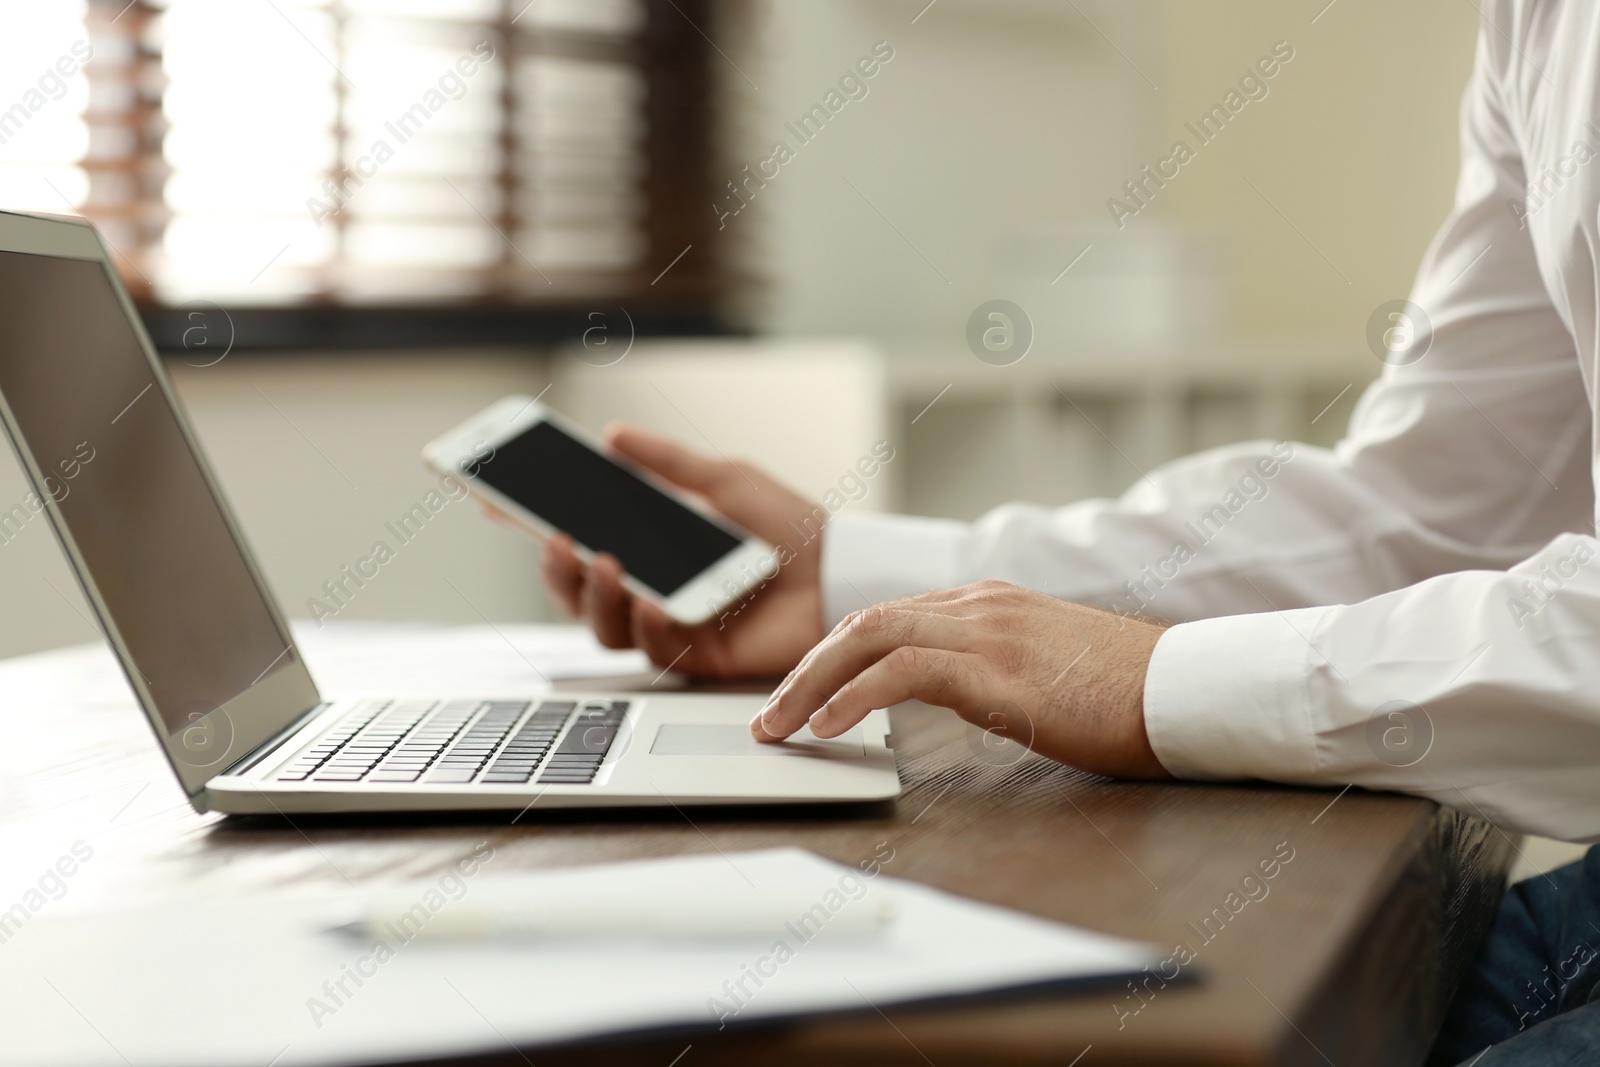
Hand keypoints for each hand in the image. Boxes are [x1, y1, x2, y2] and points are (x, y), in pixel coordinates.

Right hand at [534, 425, 826, 677]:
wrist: (842, 571)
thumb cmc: (793, 528)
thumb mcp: (726, 481)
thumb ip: (669, 463)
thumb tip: (614, 437)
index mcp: (654, 548)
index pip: (581, 538)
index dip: (534, 523)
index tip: (496, 500)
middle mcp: (654, 589)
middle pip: (578, 592)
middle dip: (556, 568)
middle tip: (556, 538)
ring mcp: (673, 626)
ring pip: (604, 626)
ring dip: (592, 596)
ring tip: (601, 562)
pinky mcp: (699, 658)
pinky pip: (655, 650)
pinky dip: (649, 624)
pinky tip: (657, 602)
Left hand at [750, 581, 1172, 778]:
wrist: (1189, 688)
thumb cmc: (1127, 691)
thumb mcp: (1046, 669)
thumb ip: (994, 669)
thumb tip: (956, 697)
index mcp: (988, 604)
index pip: (887, 618)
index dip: (833, 657)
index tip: (802, 695)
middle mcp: (979, 606)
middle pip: (863, 621)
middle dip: (804, 668)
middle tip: (769, 716)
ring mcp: (989, 631)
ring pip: (870, 636)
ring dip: (811, 683)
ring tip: (779, 726)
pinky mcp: (1001, 670)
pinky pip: (904, 672)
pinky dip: (855, 696)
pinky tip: (829, 726)